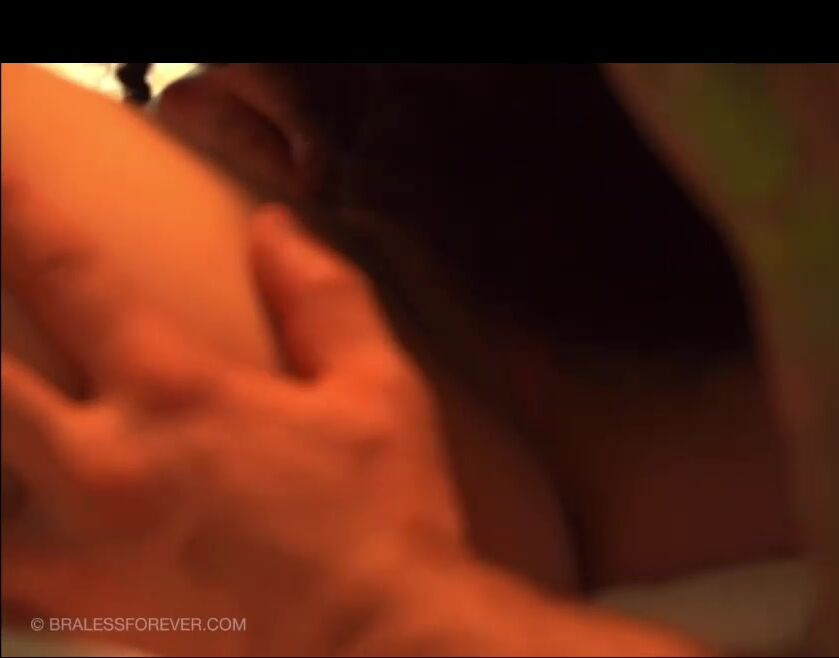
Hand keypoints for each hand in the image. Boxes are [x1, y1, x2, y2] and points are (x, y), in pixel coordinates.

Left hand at [1, 203, 465, 655]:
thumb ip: (322, 296)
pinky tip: (28, 508)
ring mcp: (73, 549)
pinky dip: (5, 527)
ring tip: (24, 413)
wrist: (377, 648)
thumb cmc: (384, 517)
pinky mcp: (74, 612)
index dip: (21, 214)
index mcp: (176, 398)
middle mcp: (100, 467)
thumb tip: (273, 227)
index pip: (69, 277)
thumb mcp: (378, 389)